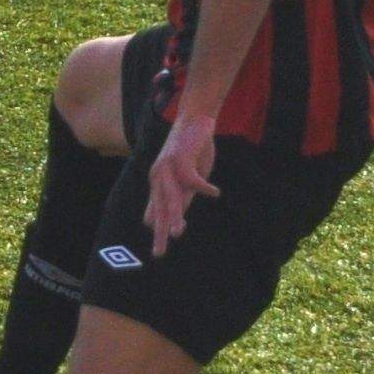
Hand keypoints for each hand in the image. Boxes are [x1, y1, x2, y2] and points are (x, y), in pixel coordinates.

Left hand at [145, 109, 218, 256]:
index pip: (157, 213)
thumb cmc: (191, 152)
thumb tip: (174, 219)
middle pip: (161, 211)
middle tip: (160, 253)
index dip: (158, 231)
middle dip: (161, 232)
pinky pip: (193, 179)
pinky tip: (215, 193)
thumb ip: (180, 197)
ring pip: (171, 198)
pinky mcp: (180, 159)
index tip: (158, 252)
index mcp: (159, 185)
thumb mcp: (185, 180)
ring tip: (179, 233)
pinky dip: (204, 187)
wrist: (194, 121)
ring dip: (176, 216)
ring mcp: (167, 169)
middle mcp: (158, 178)